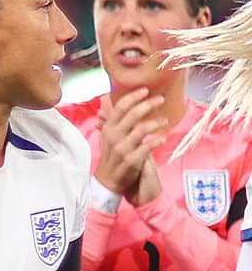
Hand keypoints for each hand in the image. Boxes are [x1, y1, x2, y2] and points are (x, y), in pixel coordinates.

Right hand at [95, 86, 170, 202]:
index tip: (146, 90)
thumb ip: (110, 119)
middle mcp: (114, 136)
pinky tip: (162, 137)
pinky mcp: (132, 160)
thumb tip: (106, 100)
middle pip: (132, 114)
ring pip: (142, 129)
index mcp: (108, 128)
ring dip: (156, 123)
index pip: (120, 107)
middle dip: (149, 104)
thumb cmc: (111, 155)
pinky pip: (148, 146)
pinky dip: (156, 140)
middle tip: (161, 99)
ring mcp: (123, 148)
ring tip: (164, 121)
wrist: (108, 180)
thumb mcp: (107, 136)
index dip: (133, 97)